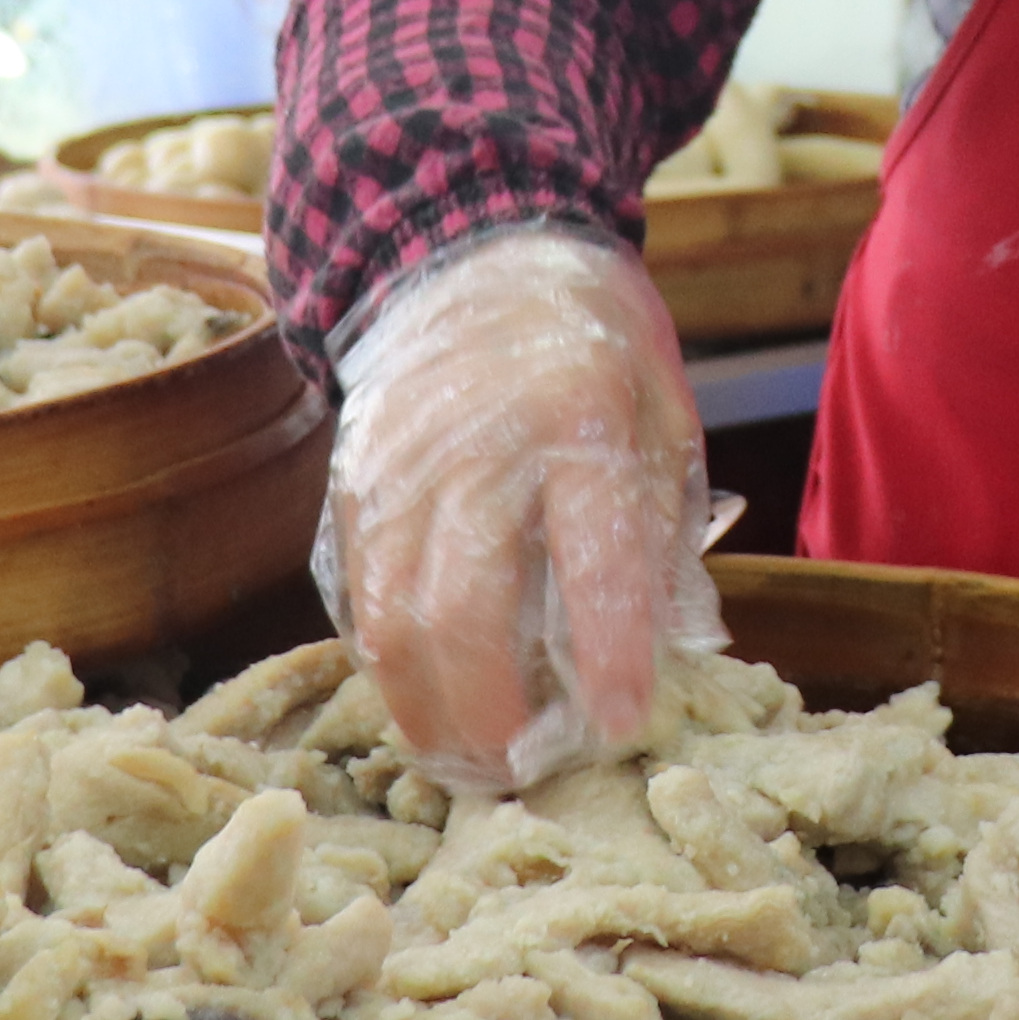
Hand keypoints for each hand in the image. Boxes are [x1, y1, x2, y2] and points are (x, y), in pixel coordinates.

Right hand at [319, 226, 721, 792]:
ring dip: (428, 708)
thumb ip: (663, 526)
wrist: (472, 249)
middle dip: (494, 711)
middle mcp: (476, 446)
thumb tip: (667, 652)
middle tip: (525, 770)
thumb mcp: (662, 411)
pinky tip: (425, 702)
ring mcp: (398, 468)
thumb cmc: (591, 343)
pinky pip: (358, 597)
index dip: (606, 651)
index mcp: (578, 418)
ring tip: (470, 761)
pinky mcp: (351, 485)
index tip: (620, 725)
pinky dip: (389, 663)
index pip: (593, 555)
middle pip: (466, 607)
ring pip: (393, 617)